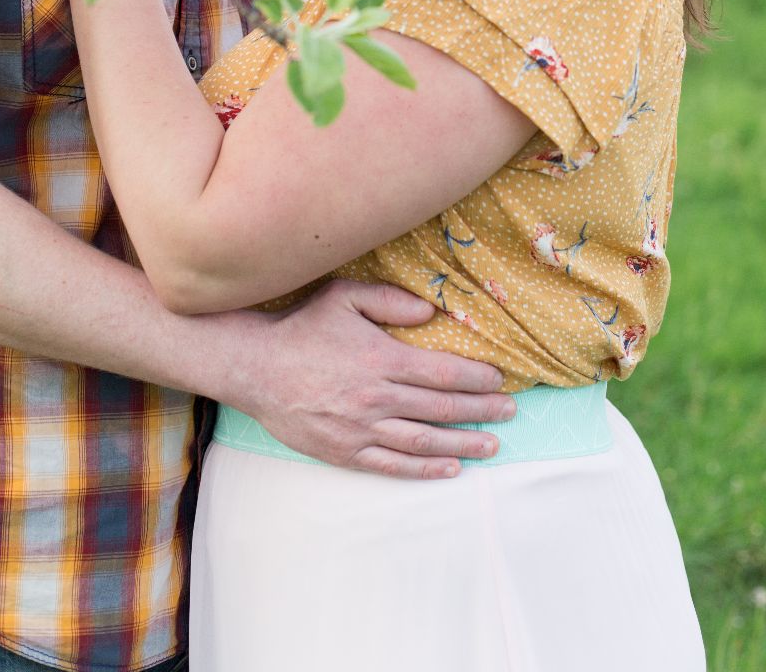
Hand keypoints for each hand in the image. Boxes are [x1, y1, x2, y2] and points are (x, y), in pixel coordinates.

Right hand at [214, 280, 517, 479]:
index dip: (476, 378)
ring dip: (462, 444)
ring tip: (491, 445)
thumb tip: (430, 312)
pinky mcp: (344, 451)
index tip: (499, 380)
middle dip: (480, 411)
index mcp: (380, 358)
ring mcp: (360, 428)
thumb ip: (389, 300)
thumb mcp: (343, 296)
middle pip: (441, 408)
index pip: (442, 372)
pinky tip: (451, 469)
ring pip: (423, 442)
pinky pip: (392, 465)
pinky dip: (424, 470)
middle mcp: (375, 397)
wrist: (255, 367)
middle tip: (510, 413)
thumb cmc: (302, 326)